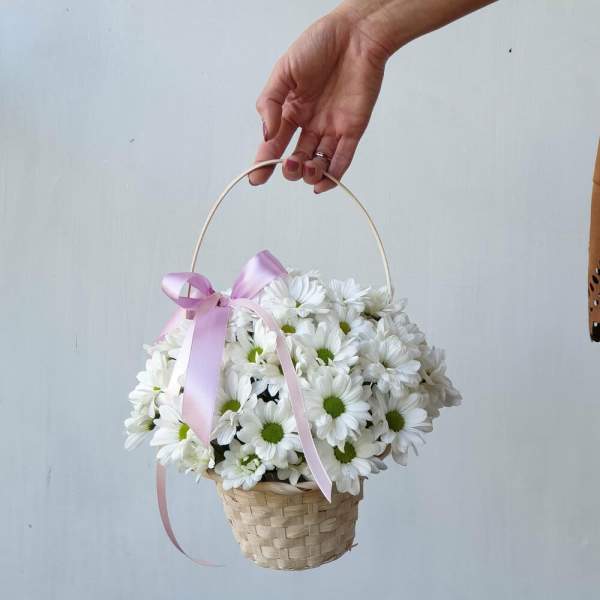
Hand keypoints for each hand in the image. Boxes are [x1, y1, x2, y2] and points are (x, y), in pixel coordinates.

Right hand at [249, 9, 389, 192]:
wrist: (356, 34)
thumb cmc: (319, 45)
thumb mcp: (284, 71)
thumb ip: (271, 103)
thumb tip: (267, 135)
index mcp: (291, 110)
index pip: (274, 143)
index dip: (264, 162)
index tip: (255, 177)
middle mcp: (310, 123)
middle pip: (297, 158)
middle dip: (290, 168)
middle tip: (289, 164)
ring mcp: (331, 128)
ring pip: (319, 162)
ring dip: (310, 174)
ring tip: (306, 168)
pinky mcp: (353, 129)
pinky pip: (343, 158)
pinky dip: (333, 175)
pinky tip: (321, 184)